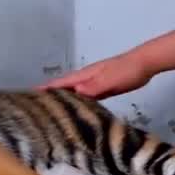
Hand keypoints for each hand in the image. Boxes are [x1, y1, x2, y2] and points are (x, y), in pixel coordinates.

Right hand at [37, 52, 152, 99]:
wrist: (144, 64)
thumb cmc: (126, 70)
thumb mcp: (109, 79)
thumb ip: (93, 87)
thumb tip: (75, 93)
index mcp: (85, 75)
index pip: (61, 82)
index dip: (46, 88)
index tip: (29, 96)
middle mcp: (86, 78)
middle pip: (64, 87)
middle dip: (49, 94)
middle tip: (34, 107)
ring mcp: (94, 83)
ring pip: (74, 92)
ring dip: (62, 99)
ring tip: (50, 110)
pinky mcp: (103, 88)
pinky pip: (85, 97)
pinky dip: (77, 102)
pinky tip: (75, 110)